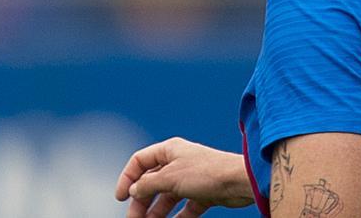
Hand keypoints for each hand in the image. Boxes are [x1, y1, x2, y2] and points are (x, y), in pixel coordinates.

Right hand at [115, 137, 254, 217]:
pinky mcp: (203, 193)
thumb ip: (148, 184)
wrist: (240, 181)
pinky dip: (176, 217)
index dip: (127, 178)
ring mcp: (191, 179)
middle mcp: (179, 162)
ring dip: (156, 212)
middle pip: (152, 182)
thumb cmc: (207, 172)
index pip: (140, 161)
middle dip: (140, 201)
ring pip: (167, 197)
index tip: (120, 197)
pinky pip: (184, 208)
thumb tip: (133, 190)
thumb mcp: (170, 178)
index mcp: (170, 150)